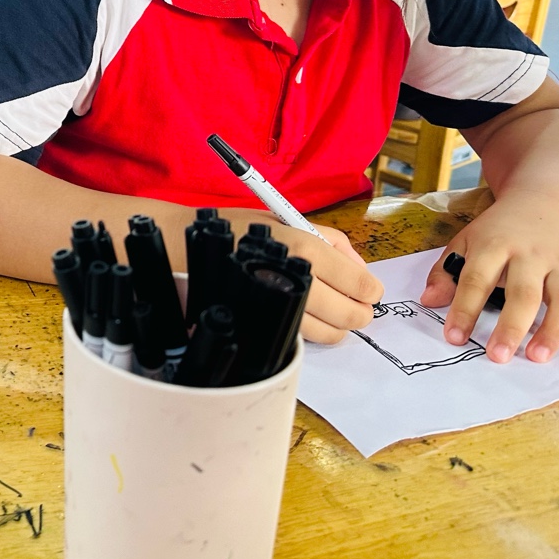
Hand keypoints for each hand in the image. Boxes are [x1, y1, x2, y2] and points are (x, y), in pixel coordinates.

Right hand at [197, 208, 382, 343]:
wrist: (188, 248)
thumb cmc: (241, 230)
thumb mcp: (289, 220)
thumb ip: (333, 242)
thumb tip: (362, 271)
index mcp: (305, 247)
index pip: (359, 283)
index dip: (371, 291)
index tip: (369, 291)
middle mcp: (295, 278)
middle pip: (350, 313)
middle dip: (361, 314)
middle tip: (358, 308)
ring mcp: (279, 305)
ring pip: (330, 333)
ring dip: (340, 328)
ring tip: (335, 316)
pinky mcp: (264, 324)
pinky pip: (303, 337)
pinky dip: (313, 332)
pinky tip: (308, 318)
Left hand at [419, 195, 558, 362]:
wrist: (544, 202)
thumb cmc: (499, 230)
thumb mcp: (466, 240)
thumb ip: (446, 271)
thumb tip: (428, 302)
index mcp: (495, 244)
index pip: (477, 279)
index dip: (464, 309)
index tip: (454, 337)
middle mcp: (531, 255)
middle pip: (523, 293)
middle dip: (511, 327)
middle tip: (498, 356)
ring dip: (554, 330)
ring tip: (537, 356)